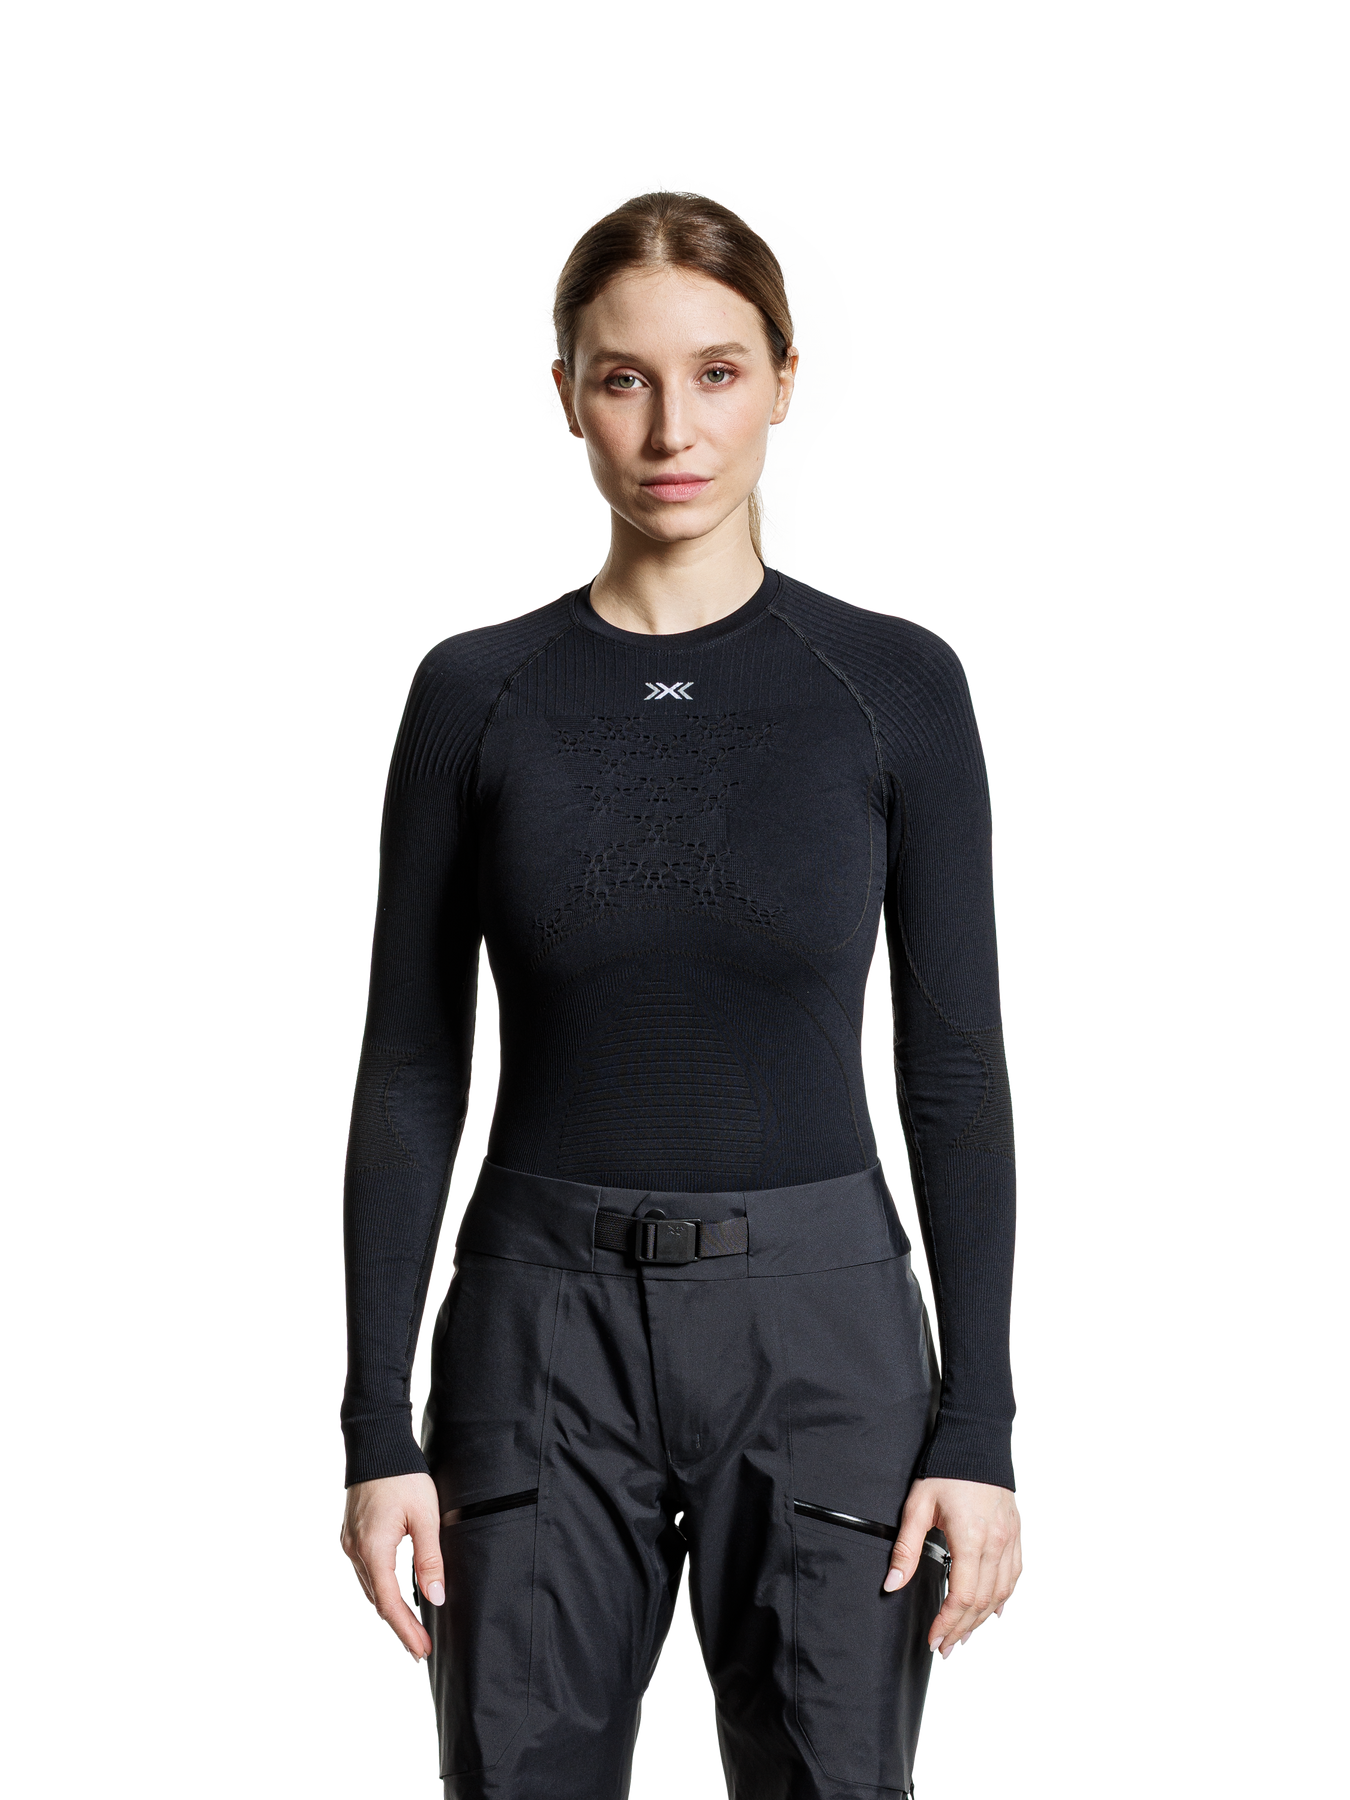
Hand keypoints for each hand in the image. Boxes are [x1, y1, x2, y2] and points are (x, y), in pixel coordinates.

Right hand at [339, 1472, 444, 1662]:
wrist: (377, 1446)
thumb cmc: (404, 1477)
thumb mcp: (425, 1516)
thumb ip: (430, 1558)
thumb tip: (435, 1597)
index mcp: (373, 1549)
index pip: (390, 1603)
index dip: (406, 1630)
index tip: (421, 1650)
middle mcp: (355, 1551)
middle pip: (377, 1600)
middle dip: (399, 1626)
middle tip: (419, 1648)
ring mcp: (349, 1544)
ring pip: (370, 1588)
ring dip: (389, 1610)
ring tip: (410, 1629)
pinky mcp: (350, 1536)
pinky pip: (366, 1573)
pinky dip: (380, 1590)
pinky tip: (394, 1597)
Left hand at [884, 1476, 1022, 1661]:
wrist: (976, 1439)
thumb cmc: (944, 1470)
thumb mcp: (917, 1506)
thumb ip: (906, 1548)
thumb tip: (891, 1583)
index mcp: (970, 1538)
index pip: (962, 1595)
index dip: (948, 1622)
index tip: (934, 1638)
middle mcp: (996, 1543)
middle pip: (983, 1601)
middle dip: (963, 1628)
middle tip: (947, 1648)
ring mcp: (1010, 1538)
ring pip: (1002, 1592)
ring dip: (983, 1618)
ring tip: (965, 1635)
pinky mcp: (1017, 1532)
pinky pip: (1015, 1574)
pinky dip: (1005, 1597)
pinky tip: (996, 1611)